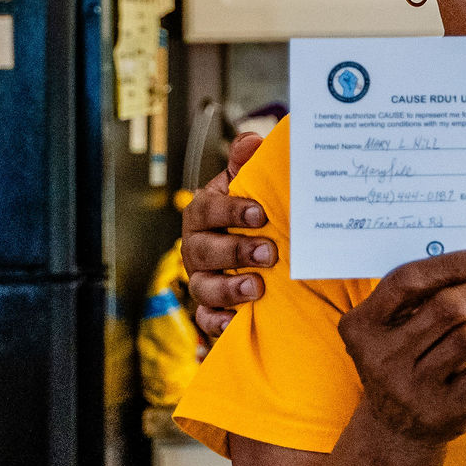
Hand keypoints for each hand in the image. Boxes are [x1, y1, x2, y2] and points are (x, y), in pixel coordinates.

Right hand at [182, 131, 271, 339]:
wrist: (266, 242)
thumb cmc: (255, 207)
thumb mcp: (252, 181)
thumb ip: (249, 161)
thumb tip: (252, 142)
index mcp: (205, 212)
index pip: (207, 209)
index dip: (230, 211)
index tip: (261, 214)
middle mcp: (197, 247)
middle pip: (202, 251)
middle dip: (234, 252)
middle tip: (268, 253)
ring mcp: (202, 279)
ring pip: (202, 288)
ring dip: (227, 290)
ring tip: (256, 289)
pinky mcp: (212, 307)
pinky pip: (206, 320)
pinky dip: (217, 324)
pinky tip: (235, 324)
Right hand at [336, 252, 465, 444]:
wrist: (396, 429)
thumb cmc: (404, 359)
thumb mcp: (394, 327)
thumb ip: (423, 294)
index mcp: (362, 326)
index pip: (408, 281)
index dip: (453, 264)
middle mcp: (381, 359)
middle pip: (447, 308)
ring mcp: (411, 389)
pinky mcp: (442, 412)